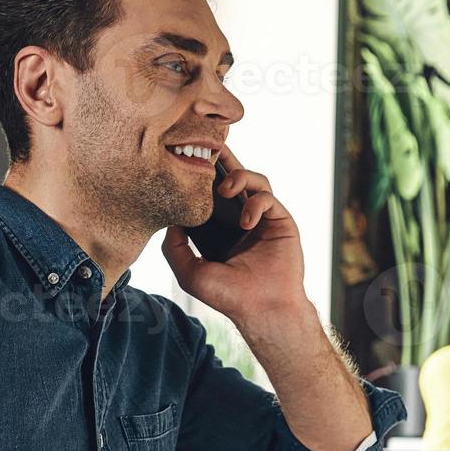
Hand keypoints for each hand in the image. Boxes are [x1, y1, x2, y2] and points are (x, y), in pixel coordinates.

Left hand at [162, 144, 311, 325]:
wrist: (263, 308)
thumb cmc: (228, 296)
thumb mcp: (190, 273)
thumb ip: (174, 248)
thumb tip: (169, 221)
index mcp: (217, 229)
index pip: (206, 194)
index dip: (198, 177)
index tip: (185, 159)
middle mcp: (239, 219)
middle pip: (229, 178)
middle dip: (220, 159)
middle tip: (210, 142)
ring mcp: (261, 218)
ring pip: (252, 180)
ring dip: (238, 176)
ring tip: (224, 189)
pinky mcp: (280, 220)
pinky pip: (267, 196)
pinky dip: (255, 202)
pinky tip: (246, 221)